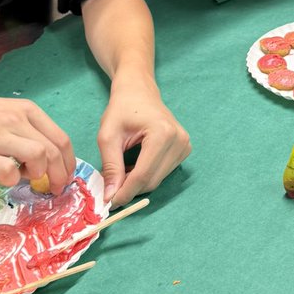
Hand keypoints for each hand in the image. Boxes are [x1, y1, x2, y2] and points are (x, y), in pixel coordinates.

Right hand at [0, 89, 76, 192]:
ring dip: (36, 175)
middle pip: (54, 152)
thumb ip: (26, 132)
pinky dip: (9, 180)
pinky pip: (8, 172)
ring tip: (22, 176)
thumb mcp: (5, 113)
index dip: (68, 164)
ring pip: (37, 157)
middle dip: (59, 176)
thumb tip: (47, 163)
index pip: (61, 139)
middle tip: (53, 189)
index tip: (65, 178)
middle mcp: (14, 120)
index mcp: (25, 110)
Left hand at [97, 83, 190, 207]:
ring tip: (122, 169)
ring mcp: (185, 146)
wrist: (139, 91)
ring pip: (157, 180)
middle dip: (130, 188)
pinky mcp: (185, 150)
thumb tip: (111, 196)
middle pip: (152, 180)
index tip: (109, 202)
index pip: (143, 175)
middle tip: (111, 185)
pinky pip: (163, 173)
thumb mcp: (108, 135)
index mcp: (163, 134)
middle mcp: (179, 141)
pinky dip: (146, 175)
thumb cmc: (122, 108)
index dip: (125, 192)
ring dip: (137, 182)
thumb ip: (111, 166)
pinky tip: (136, 164)